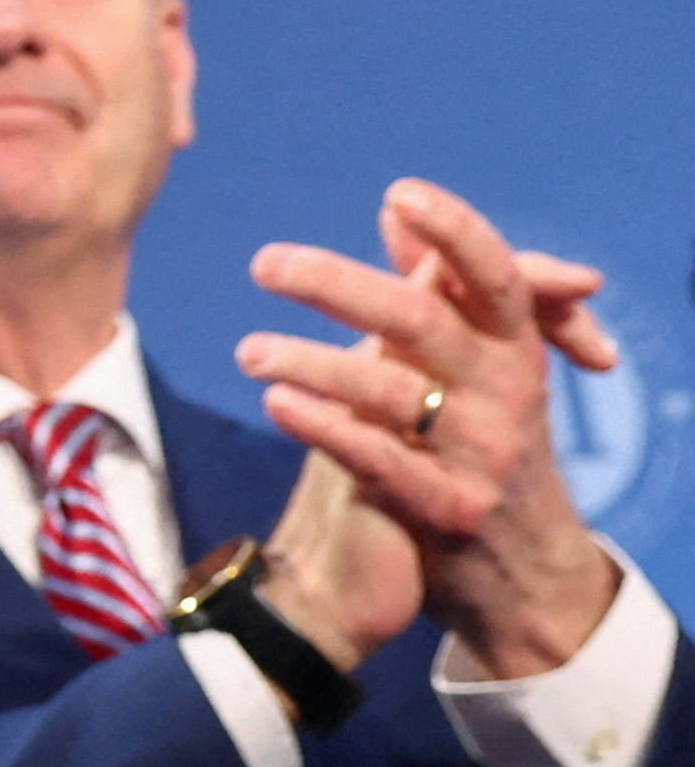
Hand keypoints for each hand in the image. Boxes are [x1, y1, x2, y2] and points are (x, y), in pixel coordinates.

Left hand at [239, 179, 622, 679]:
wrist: (517, 573)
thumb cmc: (478, 444)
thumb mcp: (473, 367)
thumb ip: (434, 290)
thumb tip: (393, 214)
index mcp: (514, 348)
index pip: (496, 275)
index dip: (456, 231)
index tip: (398, 194)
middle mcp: (509, 393)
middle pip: (421, 319)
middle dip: (339, 285)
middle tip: (264, 263)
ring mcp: (484, 453)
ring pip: (390, 390)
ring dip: (310, 360)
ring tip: (248, 349)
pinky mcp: (452, 508)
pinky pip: (379, 459)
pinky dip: (324, 425)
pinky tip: (276, 402)